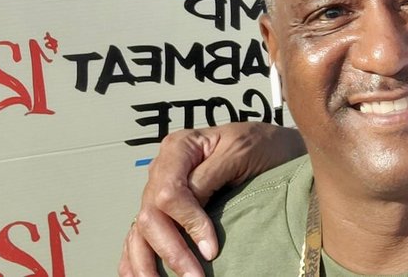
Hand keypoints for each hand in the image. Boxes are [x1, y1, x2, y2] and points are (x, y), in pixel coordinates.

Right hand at [118, 122, 304, 276]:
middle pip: (150, 215)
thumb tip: (189, 206)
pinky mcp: (165, 208)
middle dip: (171, 250)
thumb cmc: (262, 144)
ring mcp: (159, 189)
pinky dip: (135, 258)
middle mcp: (162, 169)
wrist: (273, 146)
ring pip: (140, 230)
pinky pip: (139, 234)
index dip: (188, 223)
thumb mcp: (241, 151)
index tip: (211, 249)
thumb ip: (209, 175)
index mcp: (179, 148)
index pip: (169, 193)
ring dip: (147, 262)